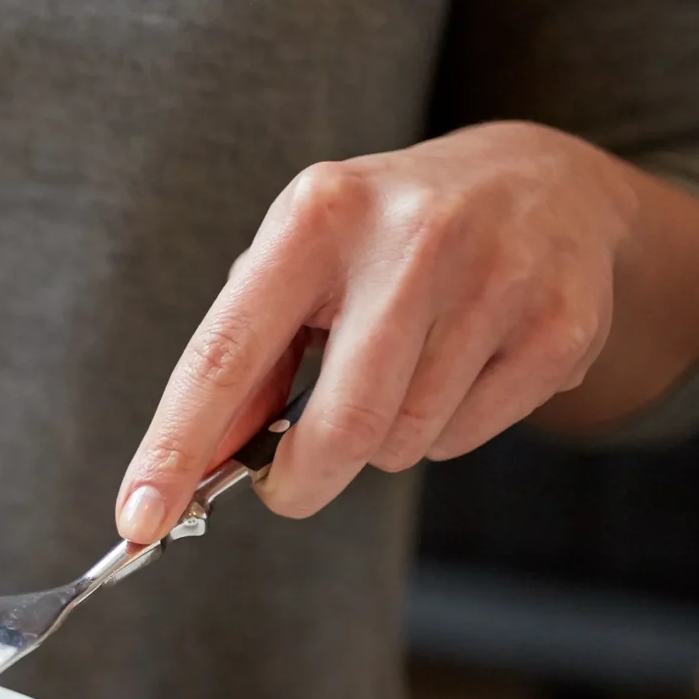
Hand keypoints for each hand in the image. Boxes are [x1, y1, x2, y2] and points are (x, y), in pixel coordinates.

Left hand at [114, 121, 661, 539]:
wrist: (541, 180)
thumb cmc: (384, 240)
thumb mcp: (301, 262)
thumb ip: (246, 359)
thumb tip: (195, 467)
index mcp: (318, 216)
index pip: (226, 354)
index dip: (176, 446)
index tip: (137, 518)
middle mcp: (412, 238)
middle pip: (340, 427)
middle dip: (301, 481)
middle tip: (289, 483)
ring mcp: (498, 279)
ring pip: (403, 441)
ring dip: (381, 441)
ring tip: (401, 370)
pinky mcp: (561, 326)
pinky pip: (465, 439)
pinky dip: (444, 430)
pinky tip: (463, 363)